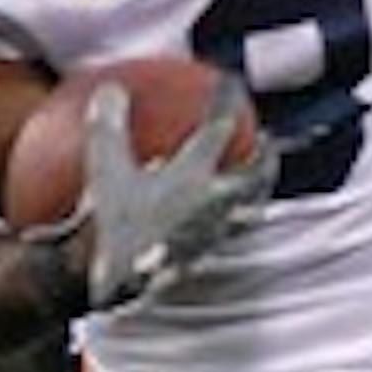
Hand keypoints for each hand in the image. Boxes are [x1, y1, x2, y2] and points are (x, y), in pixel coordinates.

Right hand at [78, 76, 277, 309]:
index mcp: (195, 177)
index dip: (226, 100)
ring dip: (255, 189)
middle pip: (255, 176)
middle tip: (267, 140)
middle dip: (265, 156)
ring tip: (251, 181)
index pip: (220, 128)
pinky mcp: (203, 259)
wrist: (117, 289)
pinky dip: (230, 217)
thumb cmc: (111, 228)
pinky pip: (227, 231)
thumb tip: (112, 89)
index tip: (230, 82)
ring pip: (248, 207)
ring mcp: (213, 235)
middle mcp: (215, 206)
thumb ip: (109, 127)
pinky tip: (212, 220)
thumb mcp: (104, 171)